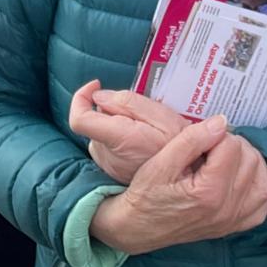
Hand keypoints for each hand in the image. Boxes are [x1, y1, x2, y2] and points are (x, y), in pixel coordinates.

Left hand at [68, 79, 187, 183]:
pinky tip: (141, 142)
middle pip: (96, 121)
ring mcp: (108, 166)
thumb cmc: (180, 147)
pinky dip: (120, 139)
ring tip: (145, 129)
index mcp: (118, 138)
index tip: (96, 85)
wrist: (188, 181)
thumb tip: (99, 96)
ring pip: (102, 133)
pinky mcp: (113, 172)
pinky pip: (109, 147)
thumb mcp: (162, 116)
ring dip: (117, 125)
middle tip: (140, 113)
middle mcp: (107, 155)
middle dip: (112, 110)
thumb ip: (129, 102)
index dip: (81, 97)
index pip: (79, 120)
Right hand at [89, 115, 266, 253]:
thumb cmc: (146, 193)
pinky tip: (242, 176)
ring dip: (249, 161)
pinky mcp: (233, 227)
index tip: (199, 140)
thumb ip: (192, 140)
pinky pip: (261, 204)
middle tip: (210, 146)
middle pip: (250, 160)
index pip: (231, 145)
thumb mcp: (162, 161)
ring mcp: (232, 221)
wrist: (139, 227)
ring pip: (262, 180)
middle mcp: (226, 209)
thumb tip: (221, 121)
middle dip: (232, 145)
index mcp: (209, 192)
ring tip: (226, 156)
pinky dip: (257, 186)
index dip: (215, 135)